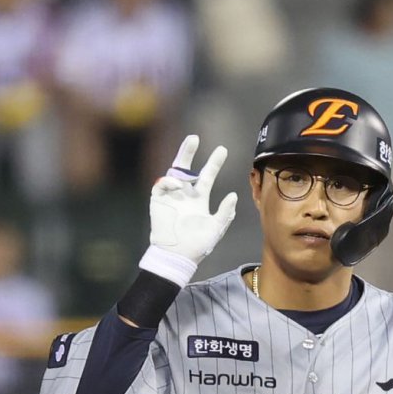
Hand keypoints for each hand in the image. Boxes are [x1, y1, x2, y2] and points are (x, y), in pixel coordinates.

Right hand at [144, 134, 236, 284]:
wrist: (177, 256)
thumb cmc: (197, 246)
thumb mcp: (215, 229)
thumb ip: (224, 213)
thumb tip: (233, 195)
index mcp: (199, 200)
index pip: (207, 176)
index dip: (214, 163)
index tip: (223, 149)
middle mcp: (185, 195)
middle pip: (186, 167)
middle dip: (189, 151)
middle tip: (195, 137)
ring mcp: (171, 196)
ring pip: (173, 171)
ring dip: (181, 156)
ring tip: (192, 143)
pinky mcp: (158, 201)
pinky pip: (161, 184)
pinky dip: (168, 180)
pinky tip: (177, 182)